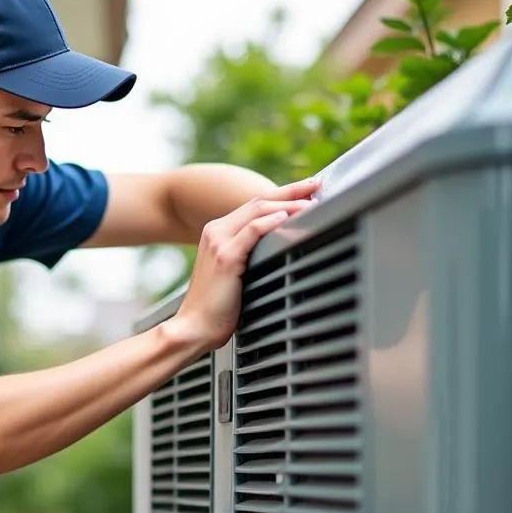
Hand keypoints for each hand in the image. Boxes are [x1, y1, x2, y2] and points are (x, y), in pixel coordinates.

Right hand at [170, 178, 318, 351]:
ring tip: (311, 202)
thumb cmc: (216, 309)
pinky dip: (271, 222)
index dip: (283, 194)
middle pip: (259, 201)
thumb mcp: (234, 275)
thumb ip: (250, 257)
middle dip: (291, 191)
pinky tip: (287, 217)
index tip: (307, 191)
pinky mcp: (224, 257)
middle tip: (317, 184)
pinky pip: (252, 231)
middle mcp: (216, 232)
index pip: (255, 205)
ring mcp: (218, 242)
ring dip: (288, 204)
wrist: (194, 328)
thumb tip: (280, 251)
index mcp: (217, 233)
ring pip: (258, 211)